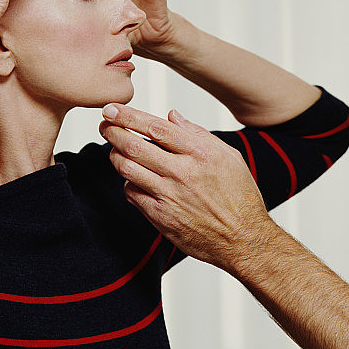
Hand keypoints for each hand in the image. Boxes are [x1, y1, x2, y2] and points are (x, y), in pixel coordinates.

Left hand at [99, 103, 273, 269]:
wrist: (243, 239)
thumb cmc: (239, 197)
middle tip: (105, 124)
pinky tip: (133, 178)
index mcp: (200, 153)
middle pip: (134, 147)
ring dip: (116, 156)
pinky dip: (128, 182)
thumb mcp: (228, 156)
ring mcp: (169, 196)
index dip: (129, 116)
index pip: (155, 128)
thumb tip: (173, 116)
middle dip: (113, 132)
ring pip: (128, 170)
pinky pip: (132, 194)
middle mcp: (182, 173)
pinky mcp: (161, 217)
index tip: (112, 109)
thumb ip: (198, 134)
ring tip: (115, 149)